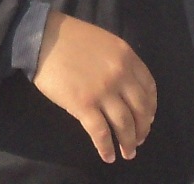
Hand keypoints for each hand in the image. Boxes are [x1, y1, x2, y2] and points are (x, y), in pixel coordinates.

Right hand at [32, 10, 156, 162]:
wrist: (43, 38)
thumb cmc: (71, 38)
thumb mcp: (105, 43)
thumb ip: (119, 63)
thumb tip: (126, 91)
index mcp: (127, 57)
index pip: (149, 88)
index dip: (151, 108)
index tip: (147, 119)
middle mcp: (120, 75)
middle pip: (140, 109)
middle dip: (142, 129)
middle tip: (139, 140)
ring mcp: (102, 91)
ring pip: (124, 124)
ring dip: (129, 142)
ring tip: (128, 152)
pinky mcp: (83, 105)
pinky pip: (100, 132)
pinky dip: (106, 147)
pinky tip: (108, 155)